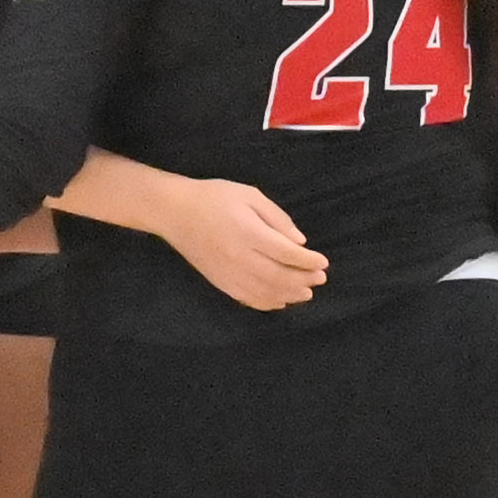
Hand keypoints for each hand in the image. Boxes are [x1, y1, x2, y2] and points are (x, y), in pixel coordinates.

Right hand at [156, 177, 327, 309]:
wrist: (174, 212)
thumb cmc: (214, 198)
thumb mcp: (249, 195)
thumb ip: (276, 218)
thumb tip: (299, 242)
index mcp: (248, 232)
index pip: (285, 252)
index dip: (308, 260)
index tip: (323, 262)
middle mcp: (239, 256)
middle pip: (278, 276)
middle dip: (303, 280)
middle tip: (320, 279)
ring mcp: (228, 273)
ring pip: (265, 292)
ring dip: (289, 294)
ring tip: (306, 293)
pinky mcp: (219, 282)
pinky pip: (247, 298)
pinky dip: (267, 302)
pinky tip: (280, 301)